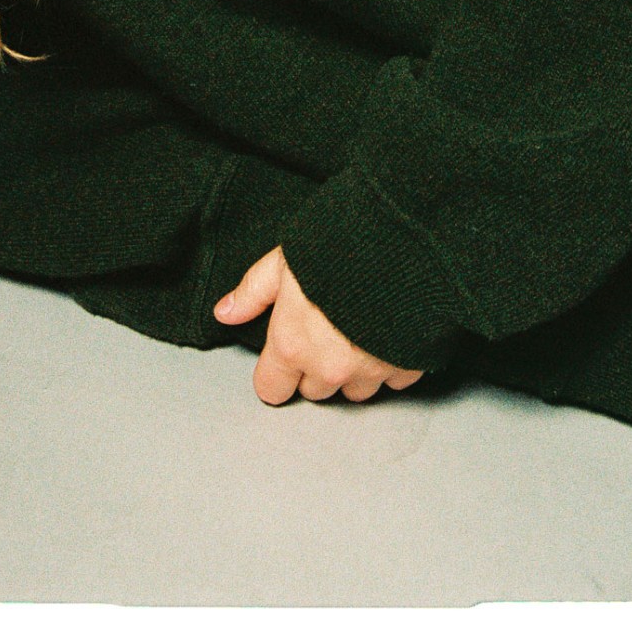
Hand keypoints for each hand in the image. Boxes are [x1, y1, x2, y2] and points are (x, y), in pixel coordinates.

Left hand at [214, 245, 424, 403]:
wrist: (403, 242)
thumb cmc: (341, 245)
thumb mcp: (285, 260)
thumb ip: (253, 291)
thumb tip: (225, 312)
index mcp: (293, 344)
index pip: (272, 390)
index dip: (277, 371)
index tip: (286, 354)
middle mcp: (329, 368)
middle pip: (314, 390)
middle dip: (318, 366)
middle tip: (328, 326)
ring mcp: (369, 372)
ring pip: (354, 390)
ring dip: (355, 368)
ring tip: (361, 326)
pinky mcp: (405, 367)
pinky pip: (392, 379)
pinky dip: (390, 360)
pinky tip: (388, 327)